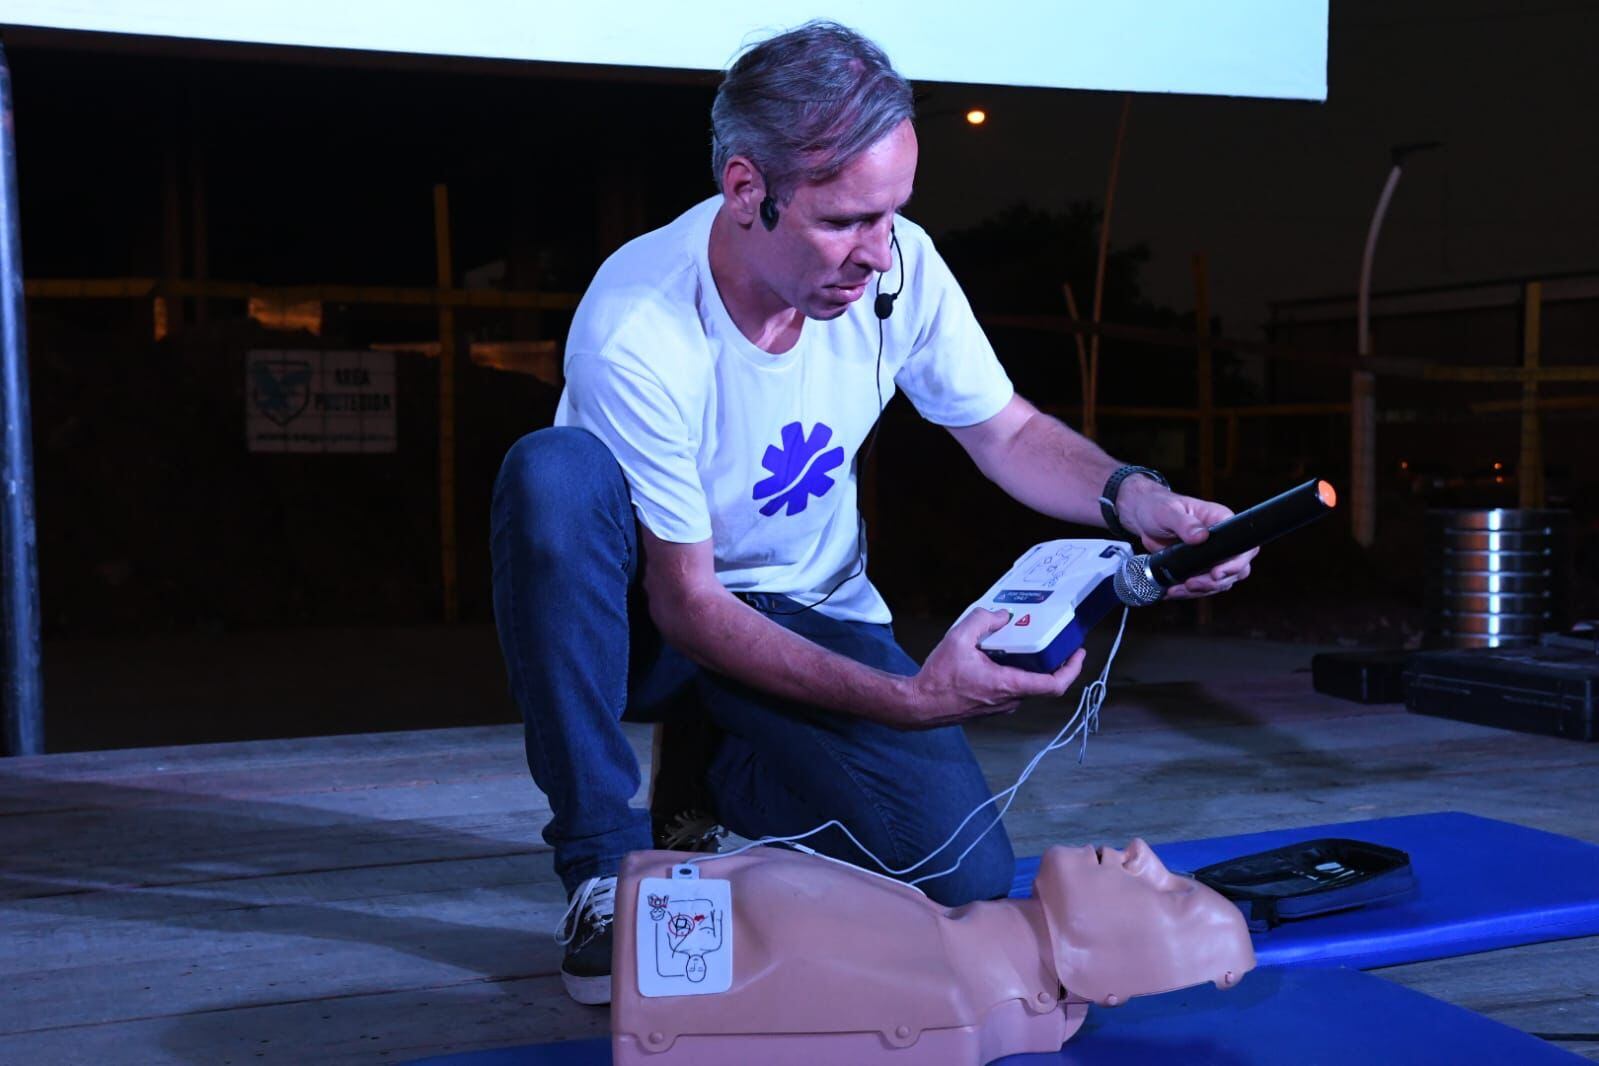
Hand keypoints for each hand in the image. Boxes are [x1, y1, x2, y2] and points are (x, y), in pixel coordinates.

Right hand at [897, 608, 1085, 728]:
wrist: (919, 705)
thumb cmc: (938, 679)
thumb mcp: (958, 639)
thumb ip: (981, 620)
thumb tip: (1000, 615)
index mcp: (1008, 685)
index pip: (1054, 685)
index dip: (1072, 669)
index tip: (1078, 654)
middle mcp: (1009, 700)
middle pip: (1041, 682)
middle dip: (1049, 660)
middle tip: (1051, 640)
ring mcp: (1000, 706)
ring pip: (1025, 685)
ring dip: (1029, 667)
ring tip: (1021, 644)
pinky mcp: (990, 707)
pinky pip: (1010, 689)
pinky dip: (1012, 673)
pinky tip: (998, 658)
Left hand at [1115, 478, 1256, 598]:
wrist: (1142, 518)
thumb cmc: (1157, 507)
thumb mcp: (1168, 512)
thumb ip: (1184, 523)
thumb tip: (1201, 536)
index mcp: (1221, 521)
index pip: (1243, 545)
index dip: (1236, 563)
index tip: (1216, 573)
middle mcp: (1222, 540)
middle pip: (1236, 569)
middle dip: (1216, 582)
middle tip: (1192, 584)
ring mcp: (1212, 555)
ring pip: (1220, 581)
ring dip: (1201, 590)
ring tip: (1179, 589)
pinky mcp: (1199, 567)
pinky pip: (1203, 585)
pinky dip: (1189, 592)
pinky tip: (1173, 591)